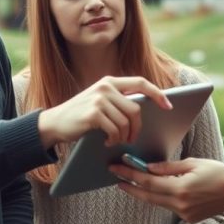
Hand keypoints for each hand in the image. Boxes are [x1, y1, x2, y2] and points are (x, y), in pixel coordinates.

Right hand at [38, 76, 172, 148]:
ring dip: (124, 136)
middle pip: (136, 109)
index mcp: (110, 81)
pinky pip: (115, 130)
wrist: (55, 122)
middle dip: (137, 127)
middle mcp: (105, 86)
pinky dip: (114, 139)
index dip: (157, 94)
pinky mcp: (93, 113)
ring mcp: (98, 99)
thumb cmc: (81, 115)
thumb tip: (147, 109)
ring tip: (115, 140)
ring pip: (126, 121)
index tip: (169, 106)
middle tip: (132, 139)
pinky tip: (107, 142)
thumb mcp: (100, 101)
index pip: (140, 83)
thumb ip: (119, 100)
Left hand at [111, 158, 223, 223]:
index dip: (131, 174)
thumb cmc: (218, 172)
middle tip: (116, 177)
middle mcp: (180, 204)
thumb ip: (169, 167)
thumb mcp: (193, 163)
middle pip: (147, 196)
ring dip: (143, 193)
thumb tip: (149, 167)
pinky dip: (159, 198)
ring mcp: (184, 213)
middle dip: (130, 186)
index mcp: (180, 189)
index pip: (148, 182)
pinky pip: (168, 206)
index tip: (117, 168)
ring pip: (156, 202)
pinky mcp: (189, 218)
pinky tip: (153, 190)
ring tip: (130, 182)